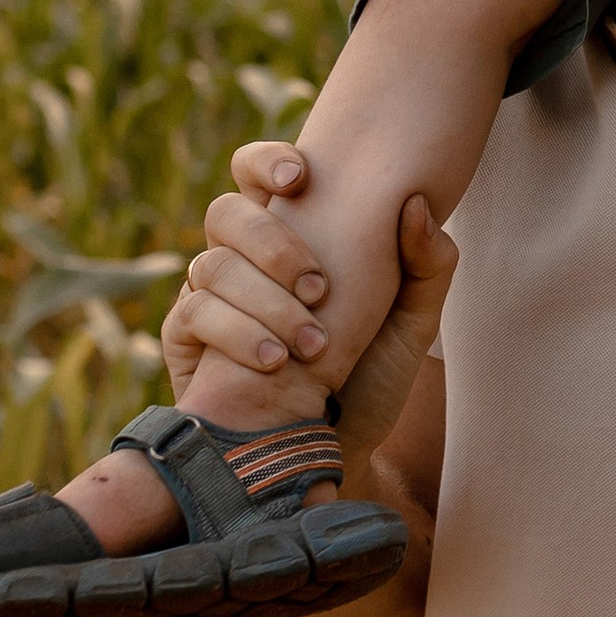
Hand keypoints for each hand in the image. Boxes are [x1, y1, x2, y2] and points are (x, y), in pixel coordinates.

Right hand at [163, 141, 457, 486]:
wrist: (335, 455)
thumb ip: (428, 267)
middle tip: (320, 286)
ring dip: (264, 299)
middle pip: (227, 210)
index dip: (267, 161)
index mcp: (295, 239)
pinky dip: (236, 333)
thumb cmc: (372, 383)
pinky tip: (276, 362)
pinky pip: (192, 313)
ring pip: (210, 262)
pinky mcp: (188, 340)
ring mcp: (211, 297)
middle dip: (272, 239)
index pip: (260, 176)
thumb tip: (418, 203)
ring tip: (313, 344)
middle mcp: (245, 261)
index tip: (300, 176)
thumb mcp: (412, 328)